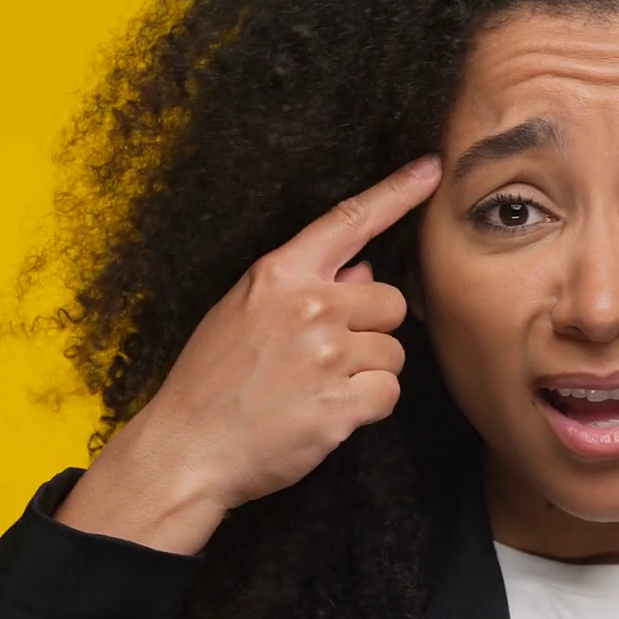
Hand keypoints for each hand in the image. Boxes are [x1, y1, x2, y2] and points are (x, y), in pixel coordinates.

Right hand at [52, 155, 441, 553]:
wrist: (187, 449)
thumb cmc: (211, 382)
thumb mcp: (241, 312)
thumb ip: (301, 287)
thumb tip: (362, 271)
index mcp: (280, 274)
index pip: (349, 220)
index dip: (397, 193)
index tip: (432, 169)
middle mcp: (309, 306)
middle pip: (392, 301)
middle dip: (372, 329)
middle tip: (328, 358)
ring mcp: (327, 355)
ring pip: (394, 352)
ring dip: (369, 373)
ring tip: (318, 389)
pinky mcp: (340, 404)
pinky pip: (388, 393)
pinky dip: (367, 408)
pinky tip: (328, 415)